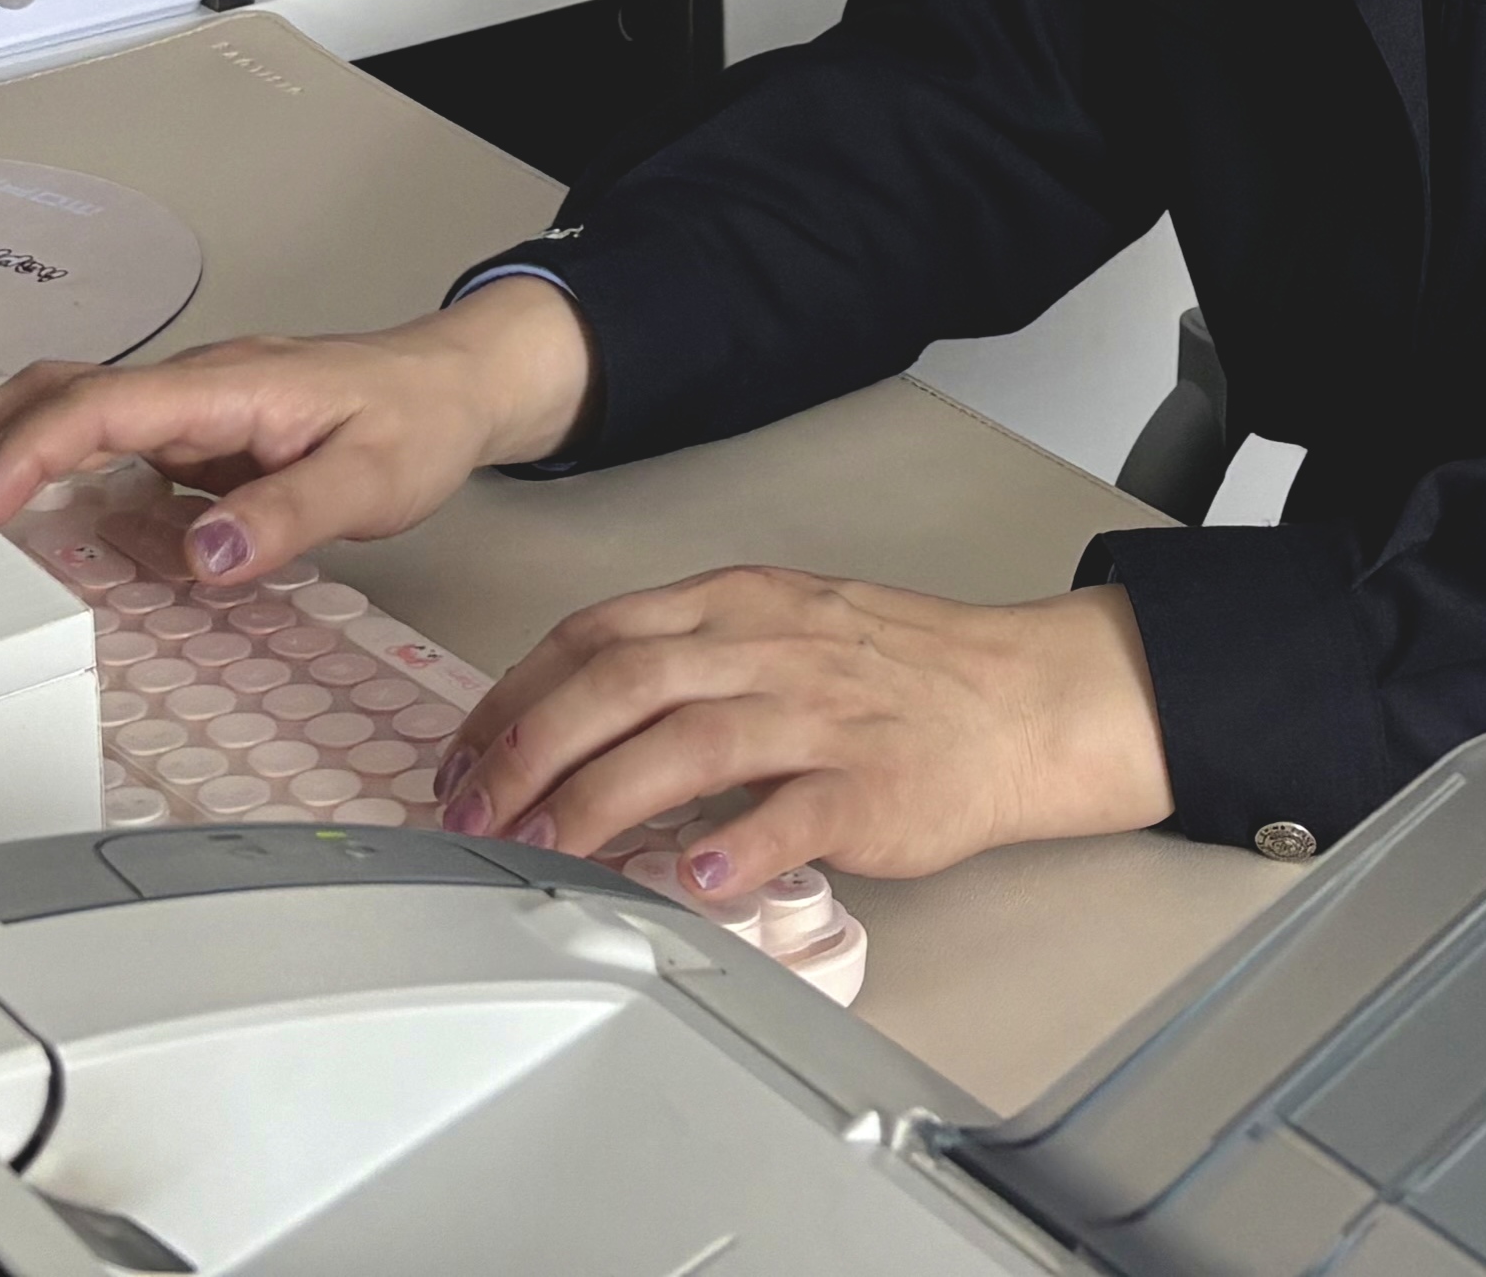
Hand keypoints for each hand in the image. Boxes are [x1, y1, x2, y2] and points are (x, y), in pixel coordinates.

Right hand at [0, 276, 594, 573]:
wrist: (457, 386)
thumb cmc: (417, 421)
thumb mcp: (370, 481)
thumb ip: (286, 518)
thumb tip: (204, 555)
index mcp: (222, 388)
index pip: (93, 408)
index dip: (23, 455)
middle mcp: (192, 389)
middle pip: (55, 395)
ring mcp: (191, 408)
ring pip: (75, 416)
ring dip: (15, 460)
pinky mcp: (199, 434)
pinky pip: (115, 451)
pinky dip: (71, 482)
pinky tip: (66, 531)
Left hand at [433, 569, 1172, 890]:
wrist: (1019, 699)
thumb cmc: (898, 670)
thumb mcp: (780, 624)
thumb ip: (684, 656)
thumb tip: (572, 714)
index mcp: (736, 604)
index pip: (597, 636)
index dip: (516, 697)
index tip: (466, 756)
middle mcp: (768, 648)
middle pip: (622, 684)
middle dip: (529, 751)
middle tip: (476, 817)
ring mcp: (820, 715)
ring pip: (689, 743)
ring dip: (600, 800)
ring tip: (548, 852)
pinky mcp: (870, 785)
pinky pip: (794, 814)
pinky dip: (739, 845)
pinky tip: (697, 880)